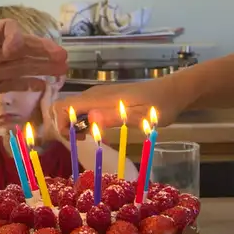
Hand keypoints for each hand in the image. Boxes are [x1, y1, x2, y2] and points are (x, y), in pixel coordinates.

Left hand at [0, 20, 67, 125]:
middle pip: (18, 48)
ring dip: (39, 68)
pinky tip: (41, 87)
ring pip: (17, 67)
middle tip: (62, 59)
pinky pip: (8, 84)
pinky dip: (25, 84)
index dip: (15, 39)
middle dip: (39, 51)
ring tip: (61, 71)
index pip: (4, 30)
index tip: (14, 55)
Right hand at [53, 77, 187, 137]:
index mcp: (100, 98)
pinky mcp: (105, 99)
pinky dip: (84, 121)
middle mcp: (95, 94)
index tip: (72, 140)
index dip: (60, 123)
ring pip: (75, 108)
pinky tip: (98, 131)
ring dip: (75, 125)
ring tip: (90, 139)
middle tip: (82, 141)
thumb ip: (114, 117)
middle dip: (66, 126)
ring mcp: (100, 95)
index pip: (65, 105)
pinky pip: (85, 109)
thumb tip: (89, 119)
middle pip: (66, 107)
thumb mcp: (140, 116)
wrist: (173, 91)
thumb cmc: (159, 105)